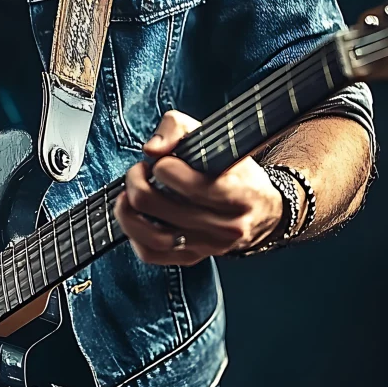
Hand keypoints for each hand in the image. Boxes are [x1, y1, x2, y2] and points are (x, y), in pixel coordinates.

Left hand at [113, 110, 283, 266]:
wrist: (259, 210)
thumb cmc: (233, 171)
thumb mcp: (215, 137)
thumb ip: (178, 128)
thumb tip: (152, 149)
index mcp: (237, 194)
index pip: (191, 186)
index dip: (165, 167)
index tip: (164, 160)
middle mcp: (224, 226)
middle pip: (157, 206)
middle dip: (137, 181)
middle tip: (140, 170)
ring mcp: (207, 246)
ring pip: (150, 235)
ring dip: (128, 210)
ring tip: (130, 193)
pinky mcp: (191, 258)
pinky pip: (150, 254)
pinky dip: (133, 234)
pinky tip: (135, 216)